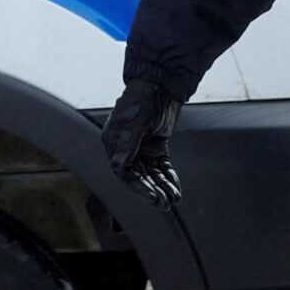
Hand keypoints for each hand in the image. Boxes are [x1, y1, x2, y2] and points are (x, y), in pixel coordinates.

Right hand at [102, 78, 183, 209]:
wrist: (161, 84)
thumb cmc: (142, 100)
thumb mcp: (135, 122)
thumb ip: (128, 145)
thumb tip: (119, 168)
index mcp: (114, 144)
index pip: (124, 172)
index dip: (138, 186)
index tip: (152, 196)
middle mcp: (125, 149)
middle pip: (139, 176)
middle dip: (152, 190)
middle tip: (164, 204)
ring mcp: (141, 148)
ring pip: (152, 173)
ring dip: (162, 186)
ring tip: (173, 199)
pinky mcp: (156, 146)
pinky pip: (162, 166)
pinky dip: (169, 177)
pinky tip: (176, 188)